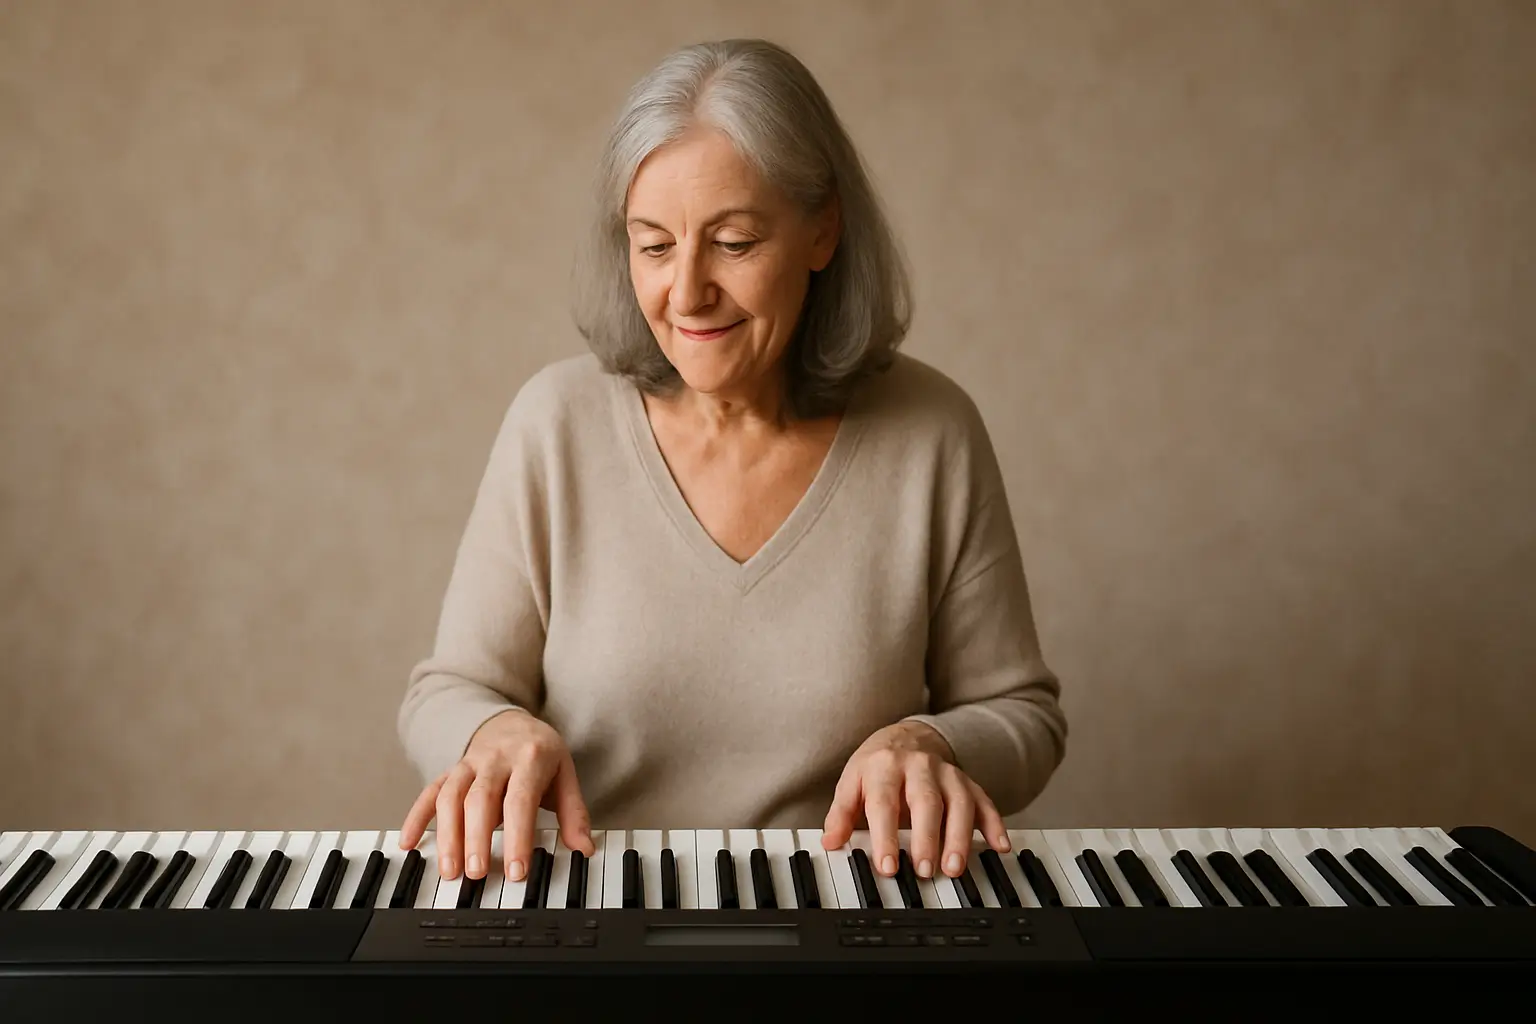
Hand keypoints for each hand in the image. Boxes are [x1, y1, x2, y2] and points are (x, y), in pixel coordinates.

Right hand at [399, 708, 595, 881]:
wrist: (510, 721)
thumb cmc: (540, 754)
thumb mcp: (565, 776)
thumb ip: (575, 814)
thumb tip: (584, 849)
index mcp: (530, 758)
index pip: (521, 800)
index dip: (517, 836)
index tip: (516, 869)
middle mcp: (495, 759)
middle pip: (480, 798)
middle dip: (476, 837)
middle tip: (476, 873)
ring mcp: (468, 763)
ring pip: (451, 796)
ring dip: (447, 833)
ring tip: (449, 869)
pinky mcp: (449, 770)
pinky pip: (428, 791)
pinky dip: (416, 816)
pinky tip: (408, 842)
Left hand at [821, 721, 1008, 878]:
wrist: (907, 736)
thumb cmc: (877, 767)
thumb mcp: (852, 783)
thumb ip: (841, 814)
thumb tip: (831, 842)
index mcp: (884, 767)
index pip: (884, 803)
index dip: (886, 835)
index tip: (888, 865)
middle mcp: (918, 767)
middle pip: (926, 802)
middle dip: (927, 838)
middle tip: (924, 870)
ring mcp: (946, 773)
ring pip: (958, 802)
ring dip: (959, 836)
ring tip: (954, 867)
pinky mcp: (968, 782)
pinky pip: (985, 801)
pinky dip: (994, 823)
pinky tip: (1000, 845)